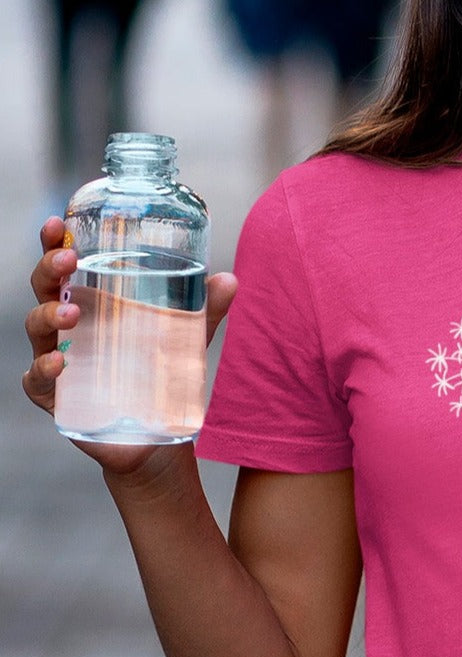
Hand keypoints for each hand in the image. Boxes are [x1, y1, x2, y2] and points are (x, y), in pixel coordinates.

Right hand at [23, 217, 237, 469]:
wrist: (156, 433)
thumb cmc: (161, 372)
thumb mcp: (186, 336)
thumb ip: (205, 309)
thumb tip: (229, 278)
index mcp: (92, 302)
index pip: (65, 268)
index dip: (52, 244)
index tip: (56, 223)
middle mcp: (67, 327)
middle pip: (44, 289)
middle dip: (49, 270)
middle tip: (68, 260)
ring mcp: (57, 359)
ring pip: (37, 329)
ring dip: (49, 315)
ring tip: (73, 312)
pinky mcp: (56, 397)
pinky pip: (37, 379)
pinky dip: (44, 369)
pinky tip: (60, 362)